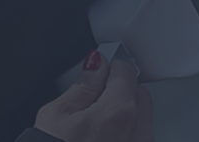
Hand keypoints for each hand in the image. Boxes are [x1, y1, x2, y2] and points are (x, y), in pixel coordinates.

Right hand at [35, 52, 152, 141]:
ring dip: (123, 116)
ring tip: (93, 131)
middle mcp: (138, 131)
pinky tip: (102, 141)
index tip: (96, 76)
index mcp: (118, 112)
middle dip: (117, 93)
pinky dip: (125, 134)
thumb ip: (83, 85)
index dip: (107, 70)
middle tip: (89, 107)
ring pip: (140, 117)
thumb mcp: (57, 115)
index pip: (126, 70)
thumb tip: (96, 64)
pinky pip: (139, 137)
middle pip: (137, 93)